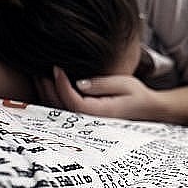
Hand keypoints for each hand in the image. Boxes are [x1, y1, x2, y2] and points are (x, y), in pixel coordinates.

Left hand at [35, 67, 160, 120]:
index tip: (56, 67)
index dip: (61, 84)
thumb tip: (79, 83)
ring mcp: (87, 120)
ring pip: (59, 110)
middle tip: (40, 68)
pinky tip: (48, 84)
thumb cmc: (137, 95)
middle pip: (61, 107)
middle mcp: (90, 119)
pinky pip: (63, 109)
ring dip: (47, 93)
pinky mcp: (85, 116)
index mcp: (100, 112)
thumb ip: (101, 84)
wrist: (148, 109)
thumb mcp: (124, 84)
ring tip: (40, 75)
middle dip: (48, 87)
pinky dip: (53, 97)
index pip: (72, 100)